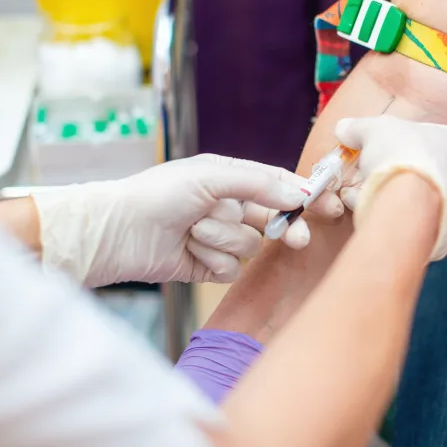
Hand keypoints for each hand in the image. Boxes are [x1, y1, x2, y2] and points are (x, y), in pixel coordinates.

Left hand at [33, 154, 344, 286]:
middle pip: (275, 221)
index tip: (330, 205)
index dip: (305, 196)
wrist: (116, 232)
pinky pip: (229, 270)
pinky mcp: (207, 267)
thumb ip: (258, 183)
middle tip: (297, 239)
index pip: (279, 185)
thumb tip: (297, 192)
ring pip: (249, 246)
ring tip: (193, 229)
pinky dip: (211, 259)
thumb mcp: (210, 176)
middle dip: (284, 228)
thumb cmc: (158, 194)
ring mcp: (219, 239)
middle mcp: (228, 207)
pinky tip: (188, 250)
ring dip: (223, 238)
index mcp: (231, 179)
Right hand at [334, 115, 446, 260]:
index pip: (433, 145)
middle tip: (374, 179)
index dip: (401, 148)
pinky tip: (381, 221)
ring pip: (427, 207)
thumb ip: (359, 128)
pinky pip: (421, 232)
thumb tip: (344, 128)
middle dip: (401, 178)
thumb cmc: (399, 155)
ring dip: (401, 204)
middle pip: (431, 177)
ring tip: (371, 201)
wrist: (409, 203)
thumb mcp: (374, 130)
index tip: (380, 154)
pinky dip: (402, 227)